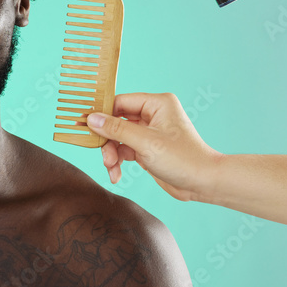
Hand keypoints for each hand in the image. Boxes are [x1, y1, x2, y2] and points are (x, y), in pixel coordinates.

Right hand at [85, 93, 222, 201]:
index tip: (83, 124)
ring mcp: (150, 133)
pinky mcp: (147, 149)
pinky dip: (118, 162)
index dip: (101, 114)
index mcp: (157, 104)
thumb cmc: (183, 159)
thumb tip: (91, 118)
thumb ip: (116, 130)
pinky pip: (124, 151)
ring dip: (111, 154)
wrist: (203, 183)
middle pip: (116, 122)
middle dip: (108, 141)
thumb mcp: (145, 143)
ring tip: (111, 169)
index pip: (120, 102)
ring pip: (118, 138)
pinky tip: (116, 174)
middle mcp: (153, 115)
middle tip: (103, 156)